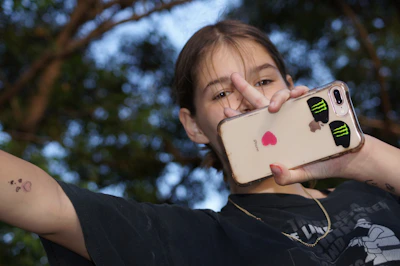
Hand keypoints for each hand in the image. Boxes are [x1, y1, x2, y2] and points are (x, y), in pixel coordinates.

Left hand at [223, 72, 362, 185]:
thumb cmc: (322, 165)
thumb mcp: (301, 174)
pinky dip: (301, 91)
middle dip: (246, 88)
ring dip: (276, 96)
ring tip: (273, 107)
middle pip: (261, 102)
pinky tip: (298, 93)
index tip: (225, 110)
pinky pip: (305, 93)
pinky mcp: (316, 105)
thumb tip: (272, 168)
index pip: (254, 122)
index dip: (239, 116)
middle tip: (232, 77)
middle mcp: (284, 120)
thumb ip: (286, 176)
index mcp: (277, 134)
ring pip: (282, 96)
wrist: (349, 159)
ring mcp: (299, 111)